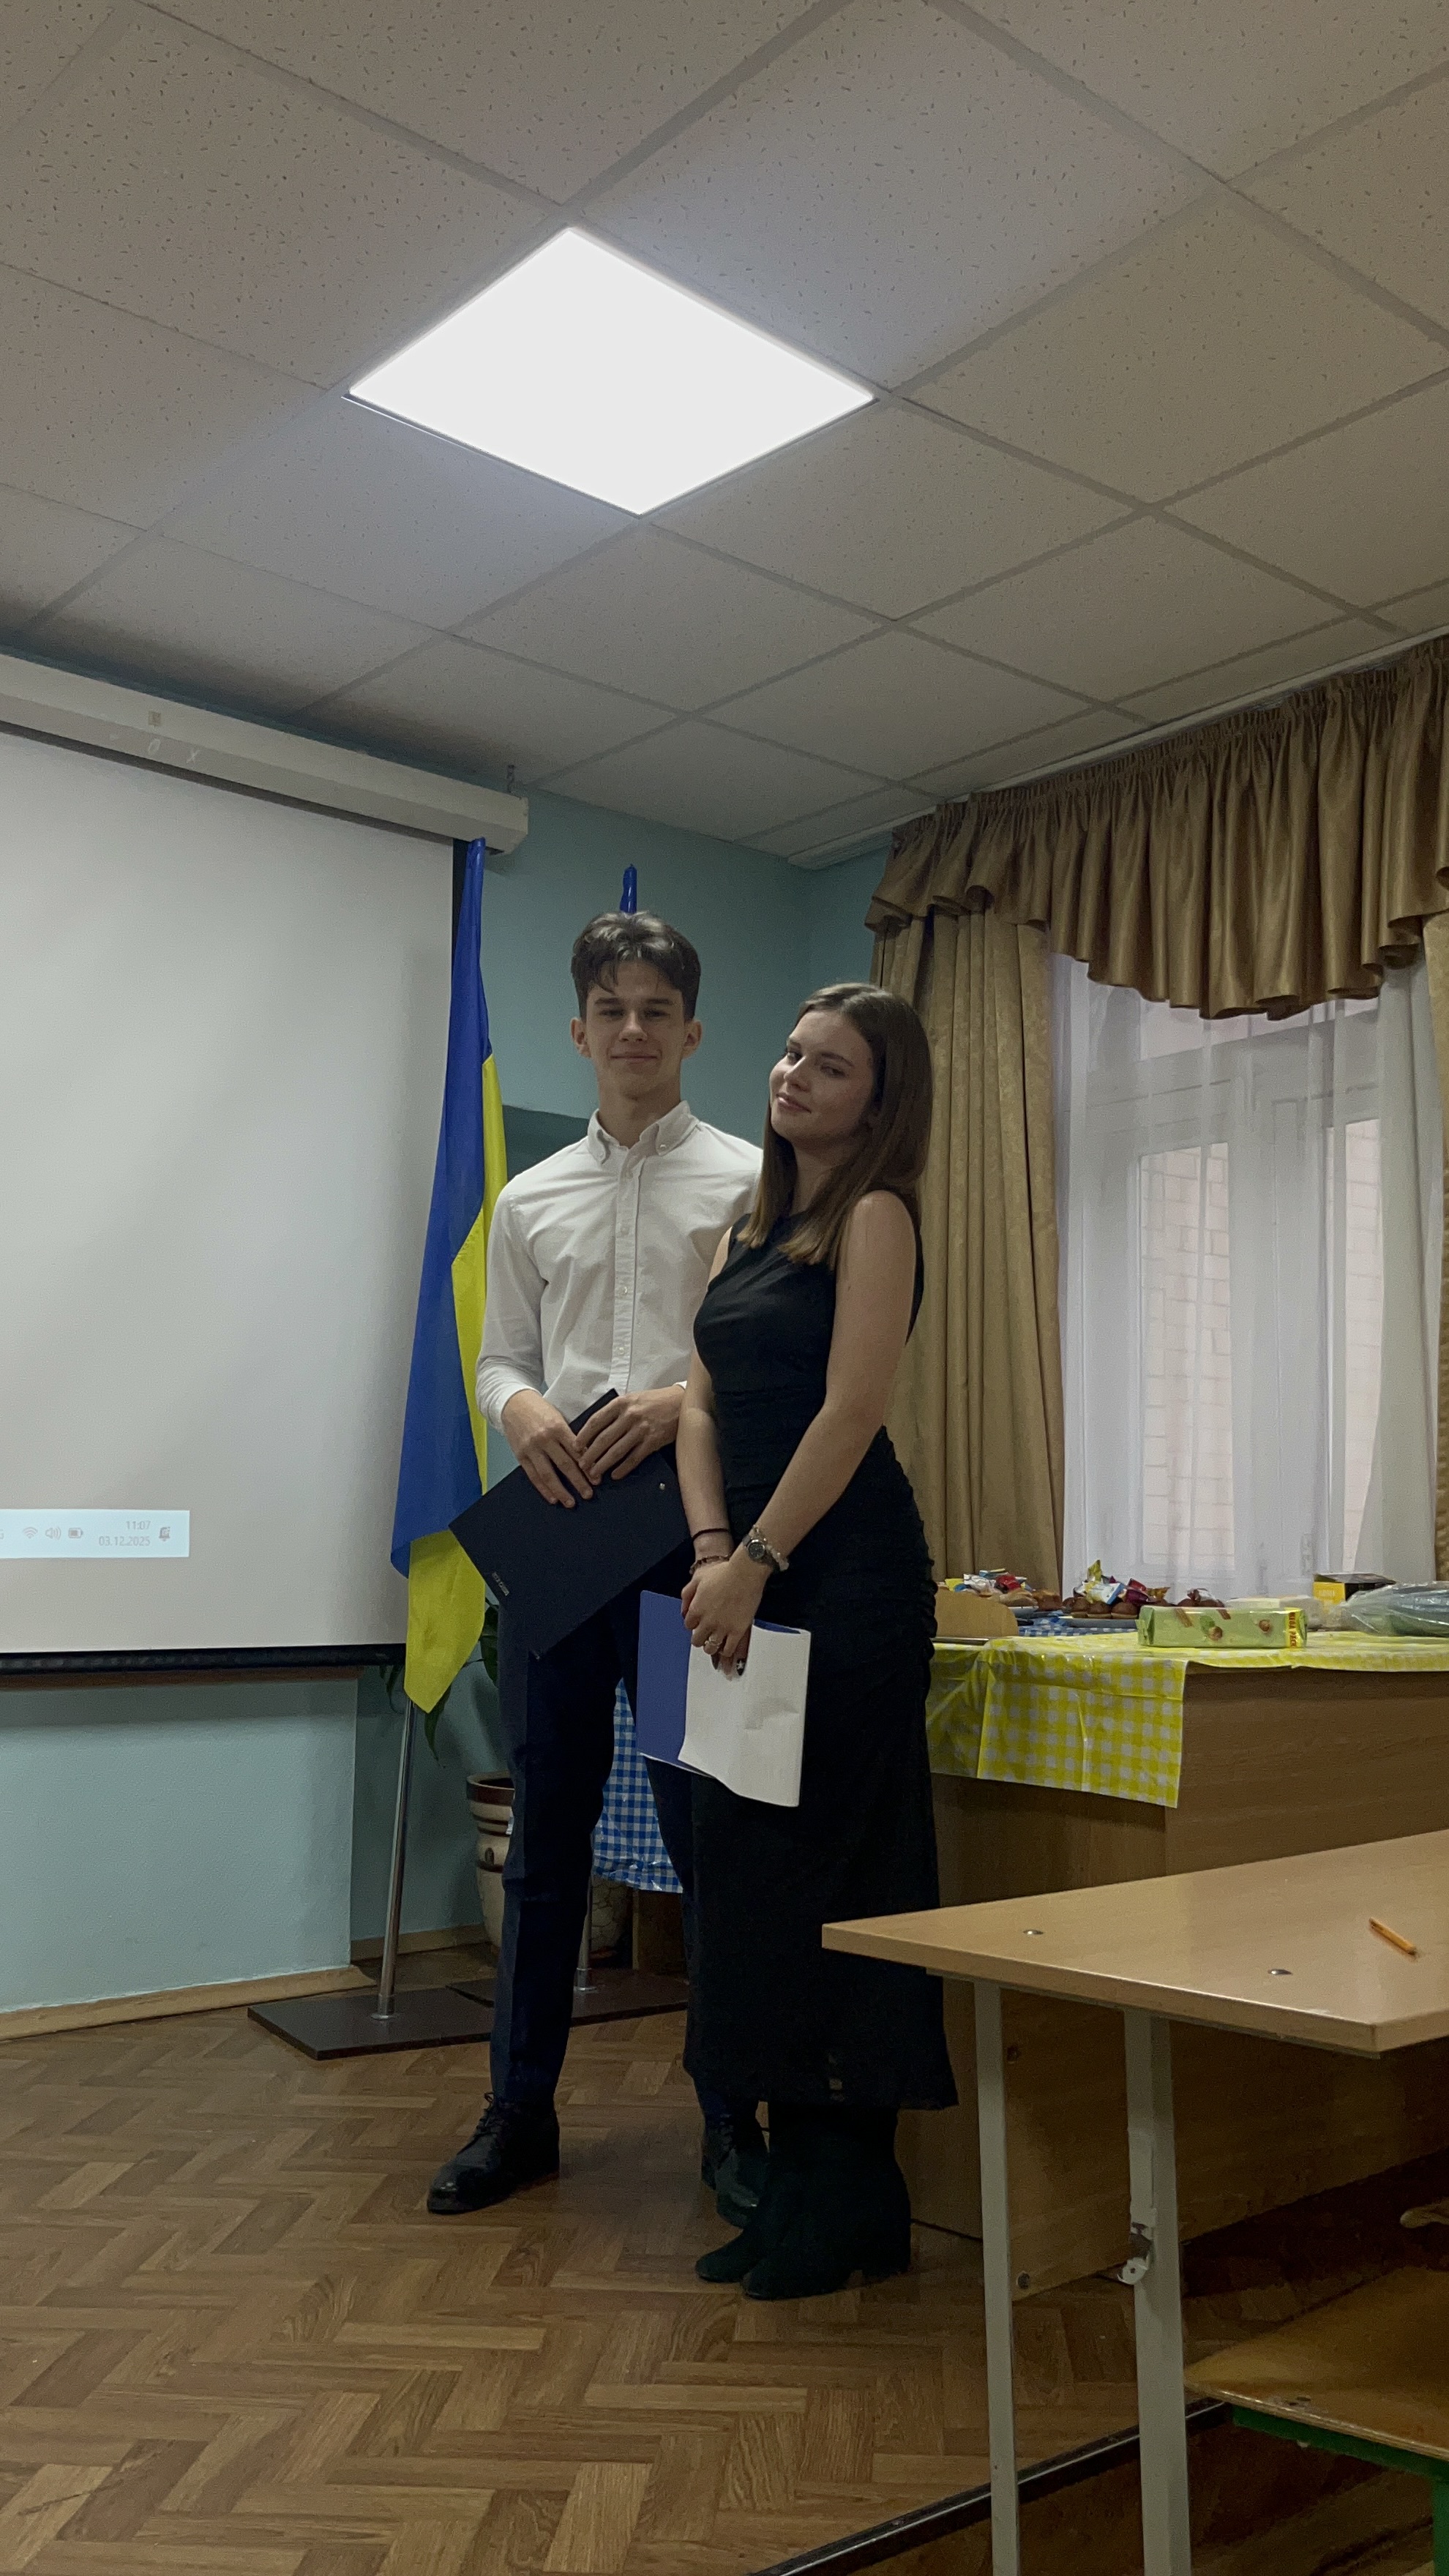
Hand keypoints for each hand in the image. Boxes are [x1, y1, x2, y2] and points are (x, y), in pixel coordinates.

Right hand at [501, 1389, 592, 1505]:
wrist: (514, 1403)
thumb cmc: (540, 1410)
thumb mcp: (558, 1418)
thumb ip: (570, 1437)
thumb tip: (587, 1457)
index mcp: (558, 1427)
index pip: (577, 1451)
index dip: (588, 1467)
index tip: (597, 1480)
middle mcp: (544, 1439)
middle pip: (565, 1465)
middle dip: (578, 1482)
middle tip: (588, 1494)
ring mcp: (531, 1448)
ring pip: (548, 1474)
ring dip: (560, 1491)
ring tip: (570, 1502)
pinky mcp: (520, 1455)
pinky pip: (533, 1475)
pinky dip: (543, 1489)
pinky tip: (552, 1498)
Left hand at [576, 1385, 682, 1483]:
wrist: (681, 1402)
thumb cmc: (654, 1401)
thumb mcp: (632, 1399)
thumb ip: (615, 1412)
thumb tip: (596, 1430)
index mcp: (621, 1403)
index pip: (596, 1421)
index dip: (583, 1436)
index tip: (575, 1447)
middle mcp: (630, 1416)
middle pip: (603, 1439)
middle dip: (590, 1455)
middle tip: (582, 1465)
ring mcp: (641, 1429)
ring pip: (616, 1451)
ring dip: (603, 1465)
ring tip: (594, 1473)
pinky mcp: (653, 1441)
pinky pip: (634, 1458)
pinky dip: (623, 1468)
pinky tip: (615, 1474)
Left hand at [681, 1552, 767, 1669]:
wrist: (745, 1573)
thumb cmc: (724, 1573)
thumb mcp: (698, 1578)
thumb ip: (687, 1594)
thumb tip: (684, 1609)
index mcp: (696, 1609)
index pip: (688, 1626)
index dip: (694, 1625)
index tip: (699, 1624)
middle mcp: (707, 1621)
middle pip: (697, 1640)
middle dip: (700, 1638)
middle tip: (706, 1636)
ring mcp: (722, 1628)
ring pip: (711, 1648)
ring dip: (711, 1647)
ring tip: (715, 1644)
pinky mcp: (737, 1631)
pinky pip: (728, 1649)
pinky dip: (726, 1652)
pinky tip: (726, 1648)